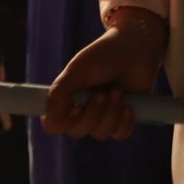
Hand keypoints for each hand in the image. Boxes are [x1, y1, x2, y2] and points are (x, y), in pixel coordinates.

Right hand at [42, 6, 166, 140]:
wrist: (135, 47)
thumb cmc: (103, 55)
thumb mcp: (77, 70)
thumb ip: (60, 92)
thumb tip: (49, 118)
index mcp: (66, 99)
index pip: (53, 124)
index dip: (61, 123)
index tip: (76, 108)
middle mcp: (82, 110)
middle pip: (77, 132)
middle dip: (92, 114)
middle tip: (102, 94)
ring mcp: (103, 117)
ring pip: (100, 134)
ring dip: (110, 113)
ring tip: (118, 91)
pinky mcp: (123, 119)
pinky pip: (120, 135)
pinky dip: (124, 122)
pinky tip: (129, 106)